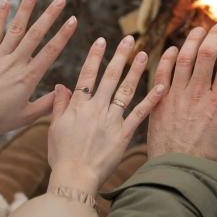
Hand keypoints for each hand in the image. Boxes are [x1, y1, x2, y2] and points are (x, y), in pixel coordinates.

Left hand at [0, 0, 76, 139]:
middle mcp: (15, 62)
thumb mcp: (26, 117)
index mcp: (28, 77)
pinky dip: (0, 17)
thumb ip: (48, 104)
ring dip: (26, 9)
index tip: (73, 20)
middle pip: (35, 34)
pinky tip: (5, 3)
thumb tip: (65, 91)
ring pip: (16, 28)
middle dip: (50, 15)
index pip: (50, 51)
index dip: (63, 34)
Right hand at [48, 36, 165, 193]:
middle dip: (119, 56)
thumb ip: (60, 105)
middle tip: (129, 39)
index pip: (87, 75)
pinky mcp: (124, 134)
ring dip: (135, 71)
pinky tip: (162, 86)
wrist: (75, 178)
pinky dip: (151, 99)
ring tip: (144, 54)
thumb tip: (61, 85)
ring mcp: (111, 120)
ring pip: (126, 90)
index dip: (95, 56)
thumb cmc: (62, 156)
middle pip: (109, 77)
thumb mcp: (54, 128)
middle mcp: (96, 109)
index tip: (102, 40)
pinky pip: (140, 114)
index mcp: (78, 106)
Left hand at [148, 24, 216, 166]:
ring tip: (200, 31)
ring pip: (184, 58)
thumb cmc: (209, 160)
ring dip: (192, 40)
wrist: (177, 172)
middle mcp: (198, 94)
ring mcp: (176, 96)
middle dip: (215, 35)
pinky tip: (173, 49)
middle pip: (207, 54)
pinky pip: (161, 73)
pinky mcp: (159, 101)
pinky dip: (167, 58)